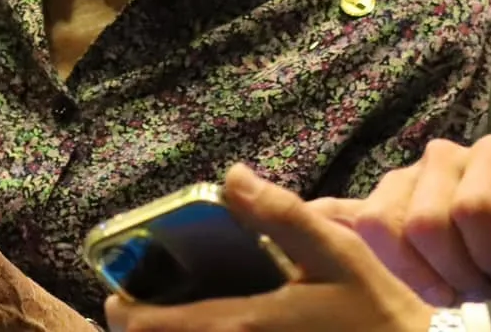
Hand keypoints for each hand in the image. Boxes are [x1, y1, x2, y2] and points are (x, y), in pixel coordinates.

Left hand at [106, 166, 431, 331]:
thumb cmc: (374, 310)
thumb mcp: (334, 252)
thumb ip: (280, 214)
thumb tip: (232, 175)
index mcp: (241, 325)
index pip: (152, 328)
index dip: (124, 312)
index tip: (116, 297)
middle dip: (145, 330)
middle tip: (145, 308)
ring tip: (175, 319)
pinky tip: (219, 328)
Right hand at [353, 137, 490, 303]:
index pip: (473, 209)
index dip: (486, 259)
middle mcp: (446, 155)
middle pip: (426, 221)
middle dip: (452, 272)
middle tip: (474, 288)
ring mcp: (404, 176)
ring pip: (384, 224)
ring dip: (416, 273)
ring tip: (446, 286)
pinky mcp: (376, 202)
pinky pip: (356, 222)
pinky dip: (376, 258)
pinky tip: (400, 276)